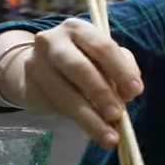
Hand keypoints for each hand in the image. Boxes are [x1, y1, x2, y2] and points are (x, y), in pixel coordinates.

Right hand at [22, 18, 142, 146]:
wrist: (41, 66)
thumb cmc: (83, 60)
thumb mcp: (104, 58)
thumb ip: (121, 68)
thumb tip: (129, 93)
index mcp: (78, 29)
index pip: (102, 47)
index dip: (121, 70)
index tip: (136, 92)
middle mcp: (52, 41)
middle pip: (79, 68)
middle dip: (101, 93)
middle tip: (117, 115)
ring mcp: (36, 63)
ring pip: (64, 93)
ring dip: (89, 117)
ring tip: (109, 136)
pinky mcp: (29, 85)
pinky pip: (54, 106)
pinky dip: (76, 120)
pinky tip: (92, 131)